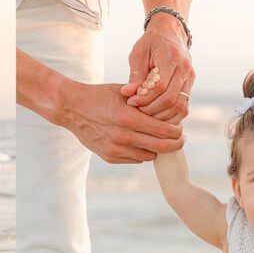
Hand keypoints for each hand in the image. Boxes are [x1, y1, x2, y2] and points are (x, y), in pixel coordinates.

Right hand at [57, 82, 183, 163]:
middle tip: (179, 140)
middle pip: (160, 147)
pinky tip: (140, 142)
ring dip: (156, 148)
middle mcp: (122, 136)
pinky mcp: (109, 157)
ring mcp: (115, 149)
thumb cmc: (101, 96)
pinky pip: (135, 159)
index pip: (163, 130)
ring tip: (157, 138)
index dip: (177, 131)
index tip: (180, 128)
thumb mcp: (124, 93)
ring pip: (149, 156)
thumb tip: (170, 110)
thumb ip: (146, 102)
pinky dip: (141, 152)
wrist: (72, 108)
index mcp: (128, 117)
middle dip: (174, 144)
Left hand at [121, 15, 193, 122]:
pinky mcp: (190, 85)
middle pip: (170, 98)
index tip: (131, 101)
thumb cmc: (151, 43)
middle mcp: (185, 68)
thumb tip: (127, 93)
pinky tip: (157, 117)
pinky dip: (171, 116)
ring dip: (161, 115)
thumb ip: (135, 74)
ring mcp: (190, 78)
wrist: (170, 33)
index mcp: (171, 57)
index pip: (160, 86)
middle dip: (151, 109)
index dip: (144, 97)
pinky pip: (184, 107)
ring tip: (145, 115)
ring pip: (179, 106)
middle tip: (137, 110)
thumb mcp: (139, 54)